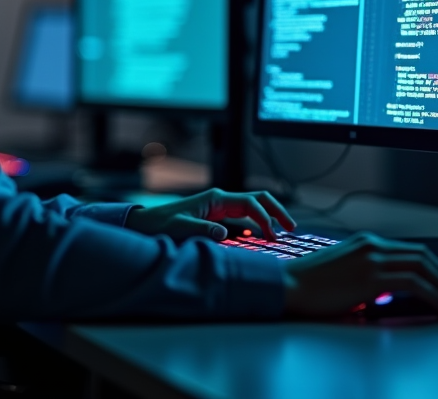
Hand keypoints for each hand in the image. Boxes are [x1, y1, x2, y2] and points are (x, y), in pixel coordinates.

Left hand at [124, 188, 295, 241]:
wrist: (145, 224)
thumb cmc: (160, 224)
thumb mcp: (180, 228)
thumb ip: (202, 230)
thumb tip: (224, 234)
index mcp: (216, 199)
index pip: (250, 203)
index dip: (266, 218)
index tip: (273, 235)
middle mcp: (220, 200)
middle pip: (257, 200)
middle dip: (276, 211)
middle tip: (292, 227)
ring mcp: (219, 208)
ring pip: (252, 208)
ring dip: (269, 217)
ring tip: (282, 232)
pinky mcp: (216, 217)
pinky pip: (242, 218)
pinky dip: (256, 225)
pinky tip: (261, 237)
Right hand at [282, 232, 437, 316]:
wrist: (289, 285)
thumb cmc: (310, 284)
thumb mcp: (344, 270)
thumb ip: (368, 273)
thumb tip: (390, 288)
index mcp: (365, 242)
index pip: (410, 250)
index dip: (434, 266)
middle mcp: (372, 246)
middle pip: (422, 255)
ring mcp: (372, 259)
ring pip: (423, 267)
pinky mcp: (371, 278)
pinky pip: (414, 284)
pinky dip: (433, 294)